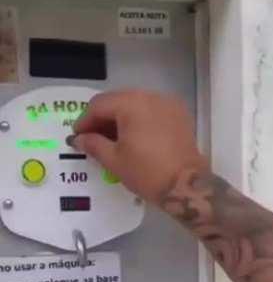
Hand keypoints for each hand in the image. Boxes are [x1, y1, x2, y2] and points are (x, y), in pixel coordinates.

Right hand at [72, 89, 208, 202]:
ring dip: (120, 118)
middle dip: (102, 118)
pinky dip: (139, 119)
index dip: (84, 121)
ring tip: (111, 139)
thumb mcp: (114, 160)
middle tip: (92, 138)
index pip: (99, 105)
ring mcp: (167, 103)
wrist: (186, 185)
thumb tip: (78, 139)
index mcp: (131, 104)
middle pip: (118, 100)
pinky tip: (133, 137)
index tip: (77, 136)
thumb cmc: (146, 172)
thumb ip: (93, 144)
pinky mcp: (179, 114)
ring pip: (135, 104)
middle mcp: (150, 96)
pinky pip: (152, 110)